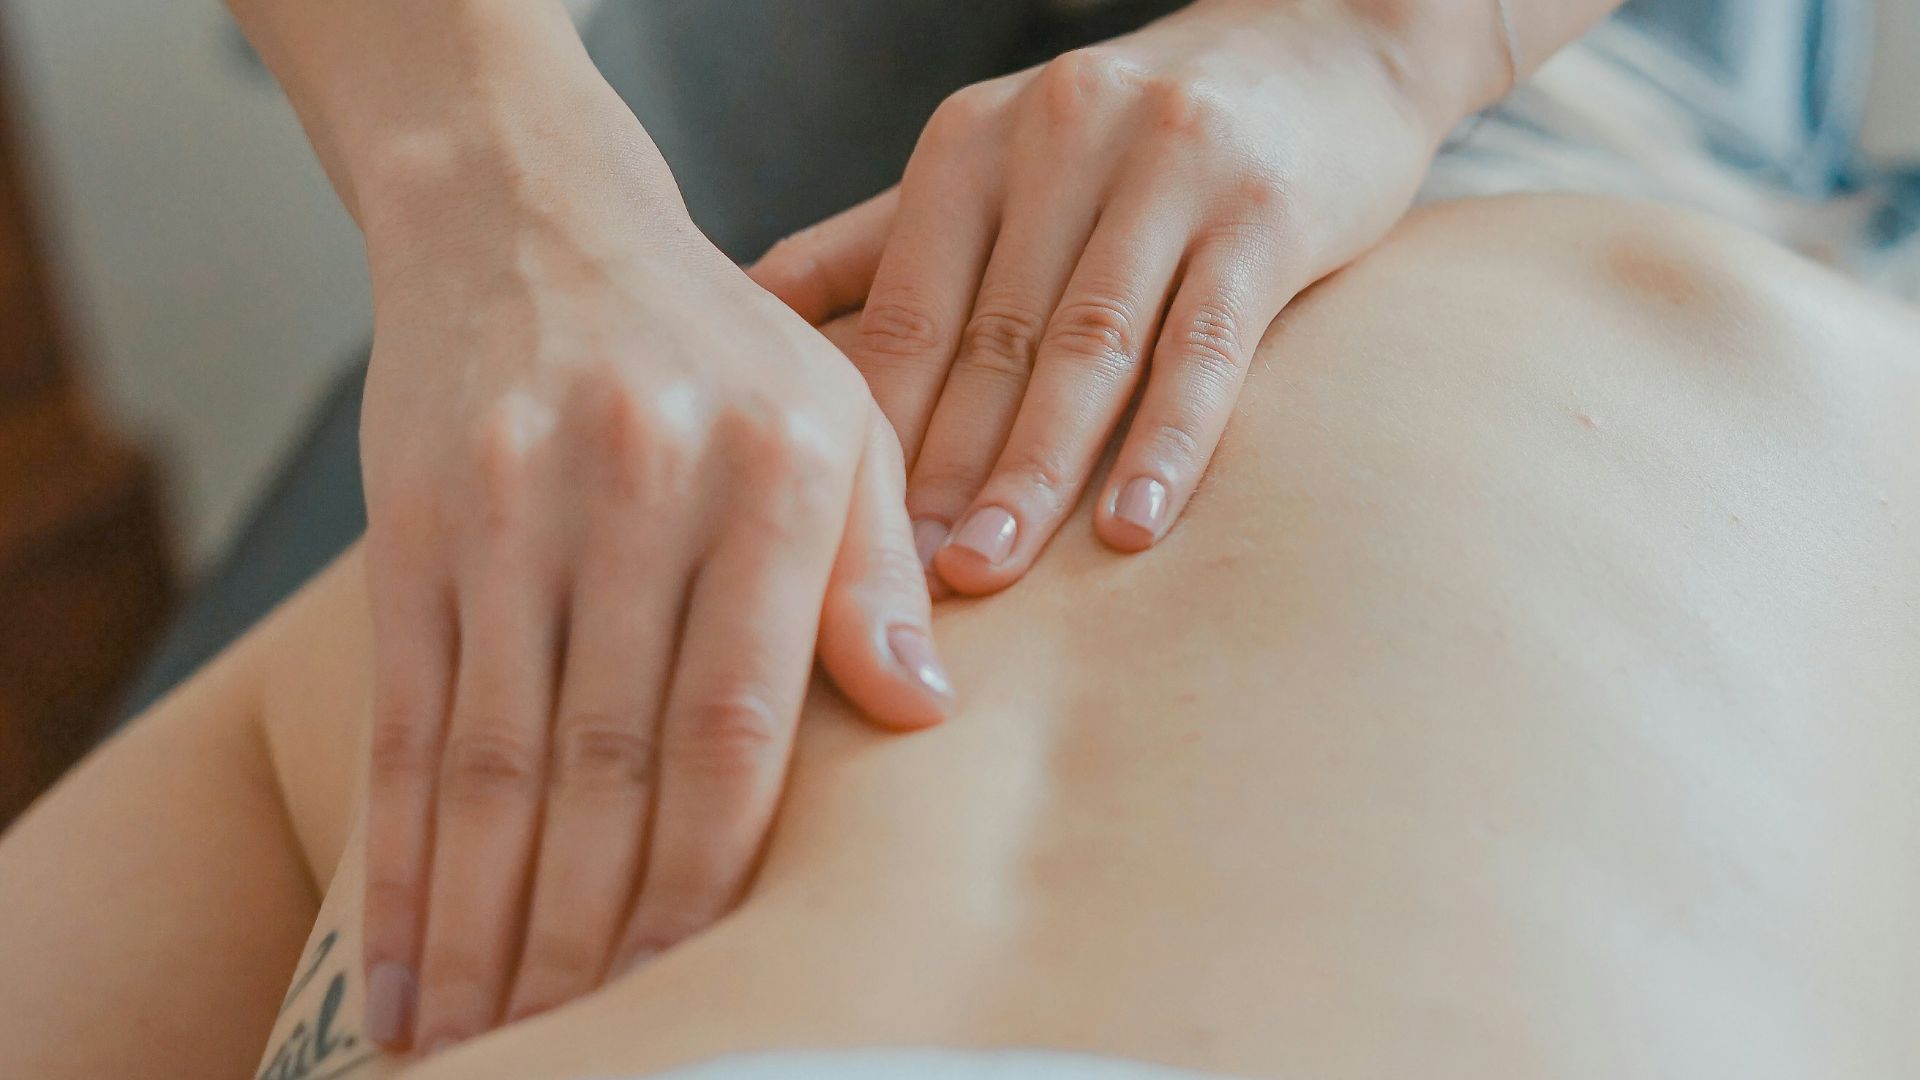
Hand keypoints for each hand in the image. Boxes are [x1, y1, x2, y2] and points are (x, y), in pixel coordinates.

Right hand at [354, 117, 951, 1052]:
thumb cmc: (720, 347)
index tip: (701, 988)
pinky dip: (399, 861)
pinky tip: (403, 966)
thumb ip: (877, 571)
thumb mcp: (839, 421)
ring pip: (495, 762)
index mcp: (773, 477)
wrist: (532, 218)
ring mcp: (511, 508)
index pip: (738, 724)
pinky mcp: (414, 525)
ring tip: (484, 1049)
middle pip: (609, 764)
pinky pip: (406, 722)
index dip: (711, 877)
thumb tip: (924, 718)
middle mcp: (638, 490)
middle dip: (593, 936)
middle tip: (588, 1055)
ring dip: (487, 928)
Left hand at [751, 0, 1443, 592]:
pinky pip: (1207, 342)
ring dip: (1036, 468)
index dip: (871, 429)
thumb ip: (878, 241)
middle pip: (989, 338)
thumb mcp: (995, 161)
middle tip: (901, 583)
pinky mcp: (1265, 210)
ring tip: (990, 568)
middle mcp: (1059, 141)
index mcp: (973, 143)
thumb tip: (746, 312)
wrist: (1322, 43)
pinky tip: (1133, 526)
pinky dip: (1169, 439)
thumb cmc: (1133, 133)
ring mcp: (1167, 170)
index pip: (905, 308)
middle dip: (941, 469)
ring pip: (1089, 346)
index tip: (836, 540)